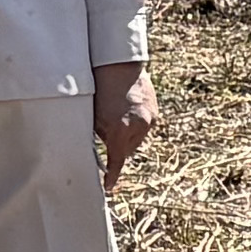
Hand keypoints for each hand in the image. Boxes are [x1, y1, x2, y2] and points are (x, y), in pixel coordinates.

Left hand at [94, 62, 159, 187]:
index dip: (112, 176)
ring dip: (128, 137)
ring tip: (117, 120)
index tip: (108, 186)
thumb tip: (101, 152)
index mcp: (120, 131)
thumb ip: (101, 137)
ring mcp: (149, 120)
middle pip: (127, 151)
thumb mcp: (95, 117)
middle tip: (107, 138)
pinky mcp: (155, 112)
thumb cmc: (100, 88)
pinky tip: (126, 113)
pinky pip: (145, 127)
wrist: (119, 65)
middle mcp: (138, 128)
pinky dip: (136, 126)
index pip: (116, 162)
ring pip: (137, 140)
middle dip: (118, 149)